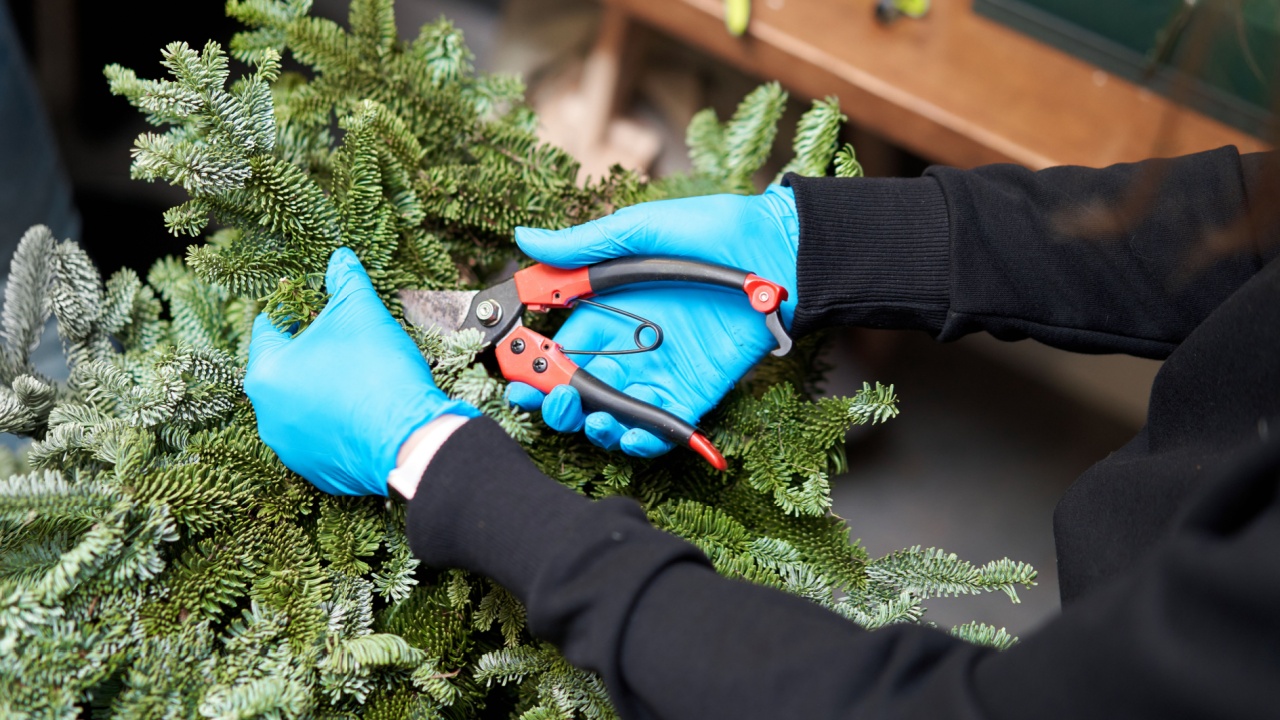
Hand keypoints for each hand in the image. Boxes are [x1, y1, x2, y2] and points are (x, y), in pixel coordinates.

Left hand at [245, 248, 478, 495]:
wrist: (409, 438)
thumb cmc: (376, 372)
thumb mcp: (362, 313)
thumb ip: (346, 282)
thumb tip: (340, 258)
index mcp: (266, 374)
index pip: (269, 328)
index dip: (295, 310)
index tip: (317, 306)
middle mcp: (268, 415)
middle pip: (285, 368)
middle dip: (310, 351)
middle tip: (343, 339)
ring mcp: (291, 448)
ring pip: (301, 404)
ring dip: (322, 387)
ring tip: (356, 374)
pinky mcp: (316, 470)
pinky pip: (321, 436)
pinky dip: (336, 420)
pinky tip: (363, 408)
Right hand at [507, 186, 798, 457]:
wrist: (780, 252)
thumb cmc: (714, 231)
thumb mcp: (642, 230)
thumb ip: (584, 245)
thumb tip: (525, 239)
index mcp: (610, 309)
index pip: (561, 346)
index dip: (535, 363)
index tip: (516, 373)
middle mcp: (630, 346)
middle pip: (578, 389)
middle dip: (556, 402)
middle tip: (549, 400)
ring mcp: (660, 373)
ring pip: (612, 415)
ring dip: (594, 425)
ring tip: (593, 418)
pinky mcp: (694, 395)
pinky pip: (660, 429)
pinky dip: (641, 440)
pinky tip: (630, 434)